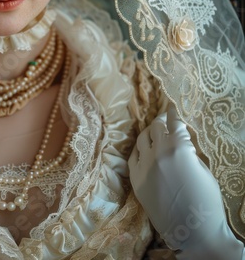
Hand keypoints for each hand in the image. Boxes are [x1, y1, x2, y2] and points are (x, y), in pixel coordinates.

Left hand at [129, 105, 243, 258]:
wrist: (192, 231)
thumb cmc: (206, 200)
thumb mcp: (203, 169)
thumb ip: (188, 150)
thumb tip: (179, 139)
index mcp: (178, 148)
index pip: (174, 122)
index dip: (174, 112)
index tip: (172, 106)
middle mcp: (157, 153)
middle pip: (155, 127)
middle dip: (161, 121)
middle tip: (165, 120)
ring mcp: (143, 166)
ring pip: (141, 139)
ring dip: (149, 133)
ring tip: (155, 132)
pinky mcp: (134, 179)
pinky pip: (132, 157)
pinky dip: (139, 149)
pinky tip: (143, 148)